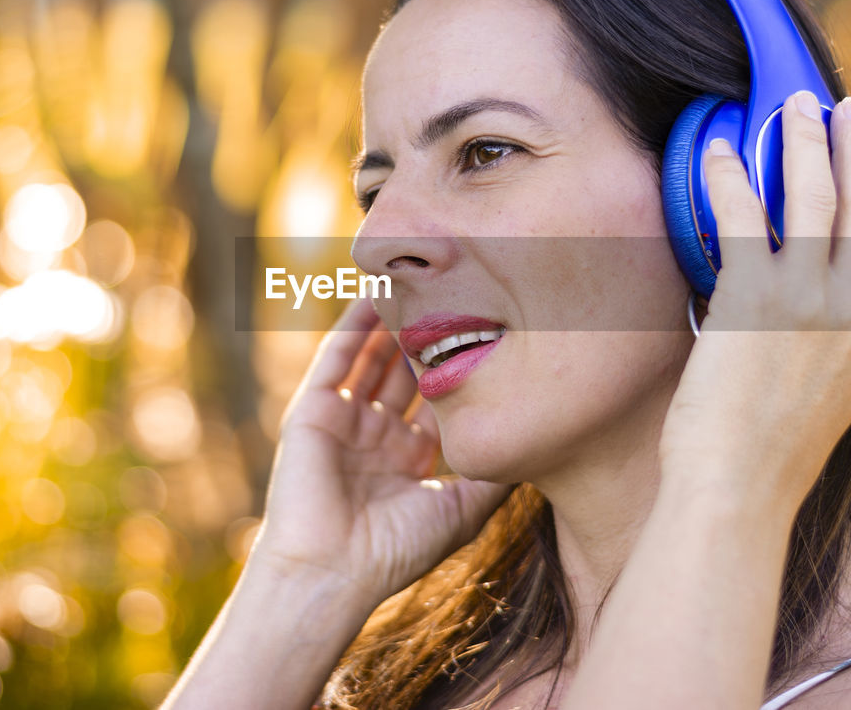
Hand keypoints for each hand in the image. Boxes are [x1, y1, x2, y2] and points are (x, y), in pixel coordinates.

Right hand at [252, 297, 512, 607]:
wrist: (332, 571)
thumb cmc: (397, 549)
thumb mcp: (462, 508)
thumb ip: (494, 473)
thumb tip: (538, 443)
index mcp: (409, 458)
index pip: (437, 397)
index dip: (459, 364)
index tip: (488, 328)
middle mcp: (377, 435)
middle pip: (405, 370)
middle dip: (426, 333)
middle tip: (454, 289)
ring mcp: (344, 420)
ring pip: (372, 356)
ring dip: (391, 320)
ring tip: (417, 280)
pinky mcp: (313, 410)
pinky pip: (336, 357)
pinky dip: (354, 324)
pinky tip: (375, 294)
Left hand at [660, 91, 850, 511]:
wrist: (736, 494)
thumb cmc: (764, 455)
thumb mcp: (824, 393)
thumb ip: (828, 340)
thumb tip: (798, 297)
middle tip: (843, 106)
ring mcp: (808, 304)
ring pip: (817, 197)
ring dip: (804, 141)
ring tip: (791, 106)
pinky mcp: (752, 302)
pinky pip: (744, 217)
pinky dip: (730, 176)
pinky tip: (716, 152)